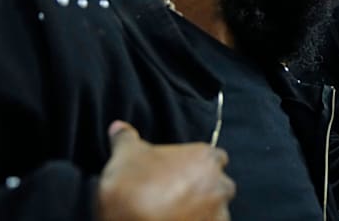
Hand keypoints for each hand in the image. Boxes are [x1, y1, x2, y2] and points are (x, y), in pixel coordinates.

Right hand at [97, 120, 235, 220]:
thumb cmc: (132, 187)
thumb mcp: (125, 155)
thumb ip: (126, 138)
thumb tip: (118, 127)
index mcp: (207, 157)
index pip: (212, 157)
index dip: (195, 165)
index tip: (177, 173)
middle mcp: (220, 183)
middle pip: (216, 183)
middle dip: (201, 189)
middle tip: (174, 195)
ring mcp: (219, 212)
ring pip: (214, 208)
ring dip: (201, 210)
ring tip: (173, 213)